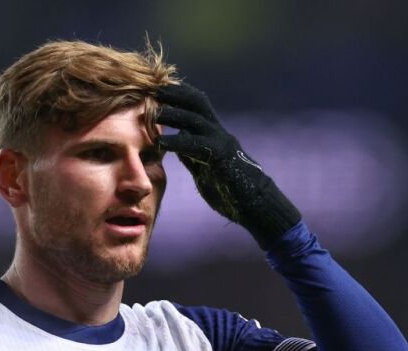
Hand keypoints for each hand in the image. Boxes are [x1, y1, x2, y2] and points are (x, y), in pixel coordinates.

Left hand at [156, 83, 300, 248]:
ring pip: (196, 119)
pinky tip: (162, 142)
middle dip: (175, 93)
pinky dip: (178, 141)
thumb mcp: (204, 168)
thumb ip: (191, 155)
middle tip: (152, 89)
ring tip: (152, 113)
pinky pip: (197, 145)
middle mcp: (219, 133)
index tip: (156, 88)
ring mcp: (222, 143)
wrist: (255, 204)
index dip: (177, 94)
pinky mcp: (222, 157)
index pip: (196, 104)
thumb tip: (176, 144)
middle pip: (197, 101)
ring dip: (173, 113)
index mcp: (214, 134)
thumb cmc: (230, 189)